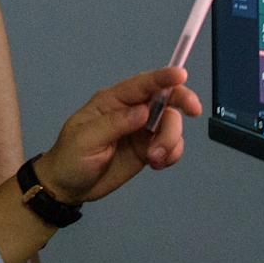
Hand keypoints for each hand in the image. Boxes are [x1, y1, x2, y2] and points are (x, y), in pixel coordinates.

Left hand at [34, 65, 200, 204]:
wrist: (69, 187)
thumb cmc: (71, 158)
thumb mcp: (86, 140)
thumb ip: (115, 124)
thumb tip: (144, 111)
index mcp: (112, 101)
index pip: (141, 84)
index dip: (162, 77)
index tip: (181, 75)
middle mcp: (131, 111)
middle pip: (165, 100)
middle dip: (180, 106)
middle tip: (194, 113)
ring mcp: (142, 131)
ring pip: (172, 124)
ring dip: (171, 140)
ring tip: (153, 159)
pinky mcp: (148, 149)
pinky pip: (172, 145)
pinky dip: (172, 154)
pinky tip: (157, 164)